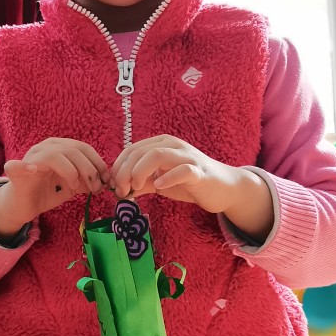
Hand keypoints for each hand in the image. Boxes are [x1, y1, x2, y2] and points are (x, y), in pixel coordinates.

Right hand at [0, 138, 108, 239]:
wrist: (23, 206)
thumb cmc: (46, 193)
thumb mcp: (72, 186)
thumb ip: (86, 181)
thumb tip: (105, 181)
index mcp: (59, 148)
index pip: (83, 148)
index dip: (98, 163)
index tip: (106, 181)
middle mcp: (45, 148)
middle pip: (74, 150)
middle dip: (89, 170)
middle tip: (96, 189)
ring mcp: (31, 157)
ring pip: (56, 155)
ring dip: (72, 172)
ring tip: (75, 188)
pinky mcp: (16, 172)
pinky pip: (18, 166)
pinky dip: (25, 166)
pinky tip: (33, 171)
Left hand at [109, 135, 272, 238]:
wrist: (222, 188)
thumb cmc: (188, 183)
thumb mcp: (159, 182)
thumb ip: (140, 184)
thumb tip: (119, 191)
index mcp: (161, 144)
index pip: (131, 150)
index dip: (118, 168)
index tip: (113, 186)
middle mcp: (173, 146)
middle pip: (139, 152)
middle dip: (124, 172)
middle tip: (121, 191)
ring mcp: (187, 157)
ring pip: (156, 155)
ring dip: (139, 172)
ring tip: (135, 188)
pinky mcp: (199, 171)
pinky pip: (182, 170)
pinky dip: (167, 177)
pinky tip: (159, 186)